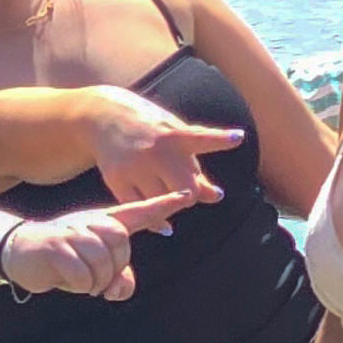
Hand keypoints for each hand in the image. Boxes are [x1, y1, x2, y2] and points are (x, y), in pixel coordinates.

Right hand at [3, 193, 191, 299]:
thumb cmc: (63, 260)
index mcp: (104, 222)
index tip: (188, 196)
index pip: (138, 212)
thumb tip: (120, 289)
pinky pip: (82, 274)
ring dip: (96, 281)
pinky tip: (70, 281)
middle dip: (114, 268)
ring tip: (85, 282)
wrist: (18, 252)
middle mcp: (91, 222)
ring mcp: (72, 232)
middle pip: (121, 243)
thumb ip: (117, 279)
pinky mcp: (55, 246)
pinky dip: (81, 285)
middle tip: (99, 279)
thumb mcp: (94, 271)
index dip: (163, 206)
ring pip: (102, 261)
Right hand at [87, 86, 236, 210]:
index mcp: (175, 135)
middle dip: (192, 194)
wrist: (103, 117)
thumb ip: (196, 166)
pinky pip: (142, 209)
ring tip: (172, 200)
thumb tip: (217, 197)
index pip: (202, 138)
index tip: (238, 137)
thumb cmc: (151, 129)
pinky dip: (156, 221)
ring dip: (173, 206)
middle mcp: (156, 151)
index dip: (220, 139)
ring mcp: (135, 166)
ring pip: (164, 203)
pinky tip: (165, 226)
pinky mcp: (117, 179)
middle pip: (187, 189)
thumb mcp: (174, 136)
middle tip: (188, 191)